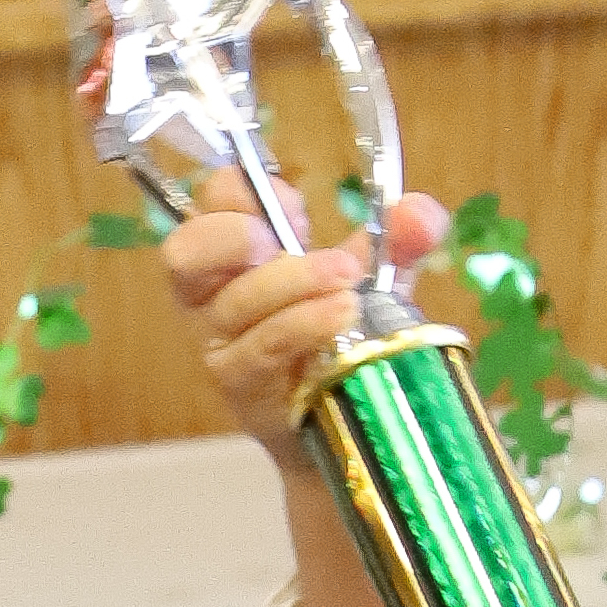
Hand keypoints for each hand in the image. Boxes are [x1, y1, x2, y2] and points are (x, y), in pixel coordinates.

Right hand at [161, 165, 448, 444]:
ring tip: (346, 285)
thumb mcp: (372, 276)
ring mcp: (217, 342)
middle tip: (292, 237)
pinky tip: (341, 316)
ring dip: (293, 283)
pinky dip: (303, 324)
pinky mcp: (239, 384)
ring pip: (236, 302)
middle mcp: (208, 292)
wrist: (339, 415)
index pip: (212, 197)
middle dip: (236, 235)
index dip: (245, 191)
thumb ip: (396, 239)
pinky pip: (262, 346)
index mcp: (230, 247)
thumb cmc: (339, 333)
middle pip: (186, 249)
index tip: (296, 210)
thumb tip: (420, 215)